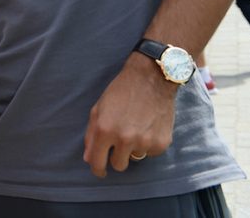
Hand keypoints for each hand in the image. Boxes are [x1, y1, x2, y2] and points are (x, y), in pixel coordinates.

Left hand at [82, 56, 176, 177]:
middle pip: (118, 166)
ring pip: (135, 158)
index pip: (97, 163)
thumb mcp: (98, 109)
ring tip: (135, 127)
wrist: (150, 79)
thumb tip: (88, 158)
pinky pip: (151, 153)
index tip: (100, 170)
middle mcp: (124, 139)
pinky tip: (148, 126)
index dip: (97, 169)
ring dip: (133, 148)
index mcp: (104, 130)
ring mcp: (144, 142)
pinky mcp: (161, 143)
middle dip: (116, 157)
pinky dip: (148, 144)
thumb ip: (91, 135)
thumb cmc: (120, 92)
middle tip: (119, 143)